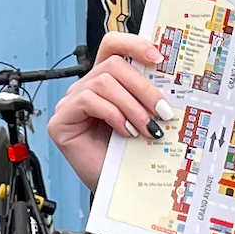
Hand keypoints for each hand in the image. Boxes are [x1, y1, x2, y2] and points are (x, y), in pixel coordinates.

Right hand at [47, 33, 167, 191]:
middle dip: (143, 87)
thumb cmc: (129, 155)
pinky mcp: (61, 121)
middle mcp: (86, 87)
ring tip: (148, 127)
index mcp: (108, 81)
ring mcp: (71, 103)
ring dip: (132, 105)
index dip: (134, 43)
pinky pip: (88, 101)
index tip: (159, 56)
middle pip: (113, 64)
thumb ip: (148, 95)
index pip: (113, 45)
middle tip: (163, 110)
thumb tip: (172, 78)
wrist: (118, 190)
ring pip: (104, 82)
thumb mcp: (144, 117)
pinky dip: (113, 114)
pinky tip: (126, 131)